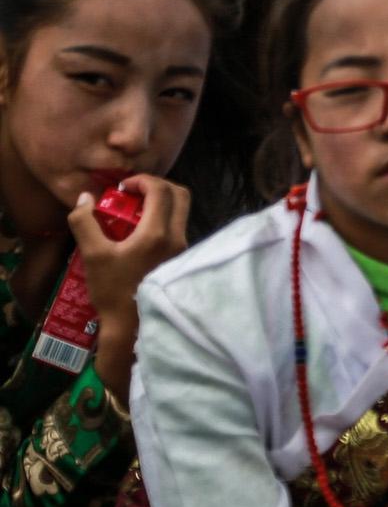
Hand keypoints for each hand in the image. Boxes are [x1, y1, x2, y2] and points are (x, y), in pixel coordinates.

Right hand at [71, 175, 189, 401]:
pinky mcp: (182, 259)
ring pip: (181, 213)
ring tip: (132, 213)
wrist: (133, 326)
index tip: (122, 187)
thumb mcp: (92, 255)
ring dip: (160, 204)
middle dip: (156, 187)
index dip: (142, 180)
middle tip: (132, 194)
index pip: (161, 190)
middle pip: (180, 196)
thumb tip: (85, 198)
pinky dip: (163, 220)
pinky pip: (178, 228)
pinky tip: (139, 233)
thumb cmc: (114, 291)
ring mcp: (184, 250)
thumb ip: (84, 222)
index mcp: (158, 233)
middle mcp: (178, 238)